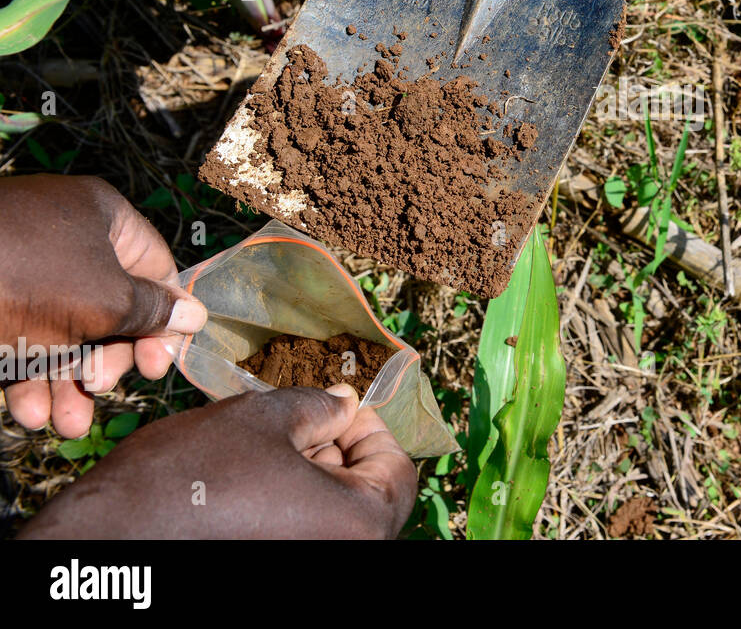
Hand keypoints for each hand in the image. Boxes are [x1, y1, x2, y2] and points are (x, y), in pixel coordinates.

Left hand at [0, 175, 205, 437]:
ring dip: (68, 383)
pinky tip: (31, 413)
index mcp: (102, 219)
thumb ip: (153, 312)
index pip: (155, 270)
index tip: (156, 365)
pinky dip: (31, 378)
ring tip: (65, 424)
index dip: (163, 321)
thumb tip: (194, 316)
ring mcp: (24, 271)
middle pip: (110, 308)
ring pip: (64, 333)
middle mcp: (66, 241)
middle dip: (106, 362)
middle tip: (98, 388)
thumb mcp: (105, 300)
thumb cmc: (24, 279)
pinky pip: (22, 341)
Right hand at [20, 385, 416, 537]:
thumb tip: (346, 402)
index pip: (398, 473)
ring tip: (270, 445)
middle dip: (340, 452)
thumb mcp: (263, 419)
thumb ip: (319, 408)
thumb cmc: (189, 478)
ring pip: (330, 518)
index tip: (340, 406)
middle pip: (366, 498)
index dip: (372, 430)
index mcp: (357, 525)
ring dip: (313, 478)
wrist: (105, 540)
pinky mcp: (270, 575)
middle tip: (303, 419)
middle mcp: (339, 558)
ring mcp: (302, 570)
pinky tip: (251, 480)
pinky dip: (288, 507)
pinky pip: (299, 536)